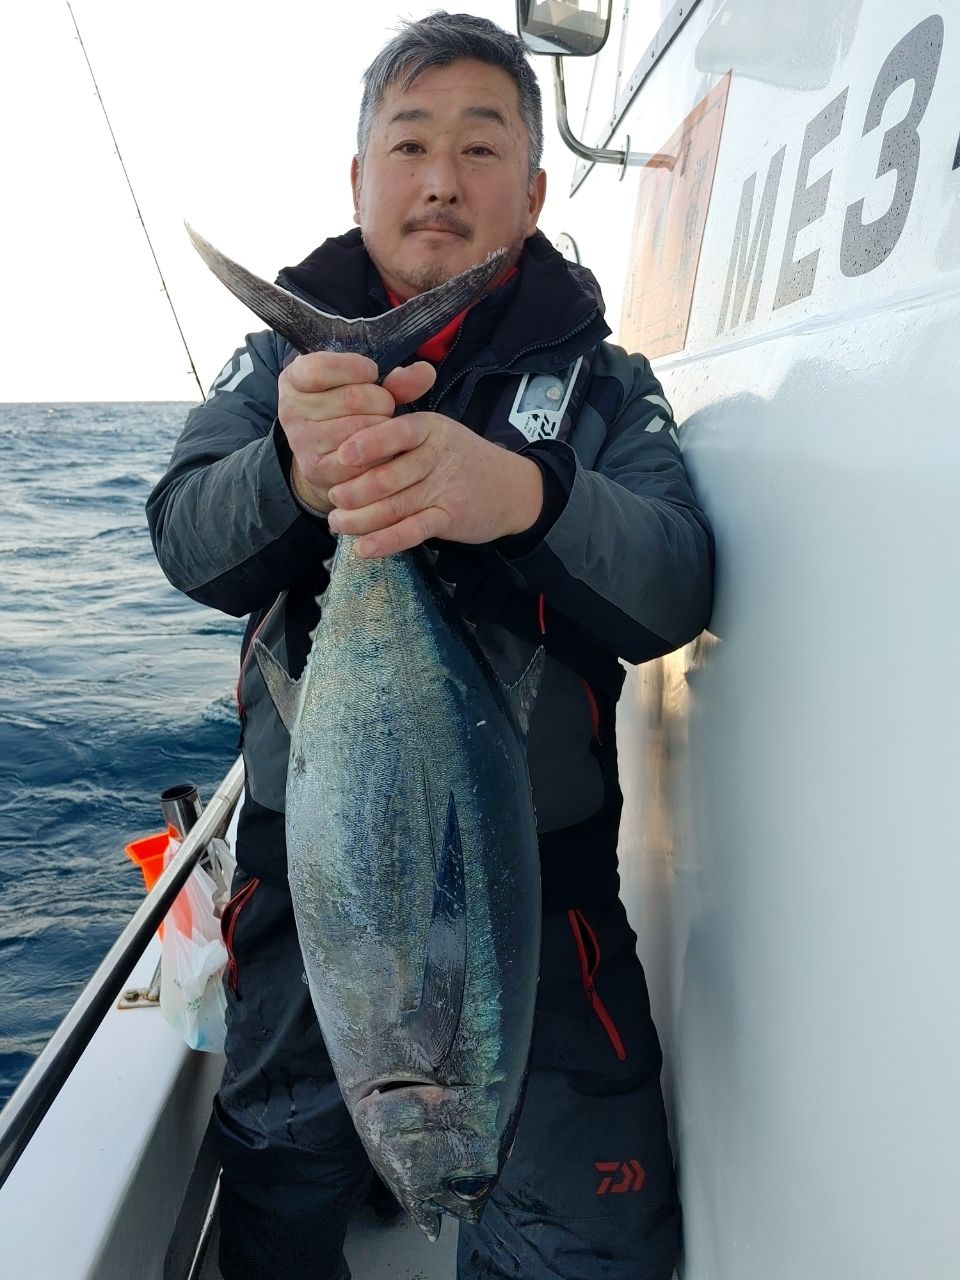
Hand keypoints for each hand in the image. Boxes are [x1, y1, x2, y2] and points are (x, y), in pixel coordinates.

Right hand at [278, 353, 435, 514]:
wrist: (329, 452)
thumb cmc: (348, 408)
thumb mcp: (365, 384)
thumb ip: (396, 379)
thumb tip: (425, 373)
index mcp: (295, 378)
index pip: (321, 368)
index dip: (356, 367)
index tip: (372, 371)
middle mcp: (290, 409)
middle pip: (353, 398)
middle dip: (381, 401)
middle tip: (383, 406)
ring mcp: (301, 442)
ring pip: (361, 430)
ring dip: (383, 428)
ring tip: (379, 426)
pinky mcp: (317, 470)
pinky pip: (363, 460)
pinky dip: (380, 454)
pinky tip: (380, 449)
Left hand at [326, 412, 543, 557]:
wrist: (513, 488)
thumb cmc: (462, 459)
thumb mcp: (436, 433)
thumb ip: (397, 435)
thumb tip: (346, 449)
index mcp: (429, 428)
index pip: (394, 432)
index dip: (365, 445)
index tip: (340, 457)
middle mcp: (436, 456)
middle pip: (386, 475)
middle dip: (353, 491)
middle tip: (332, 499)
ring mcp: (444, 488)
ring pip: (394, 506)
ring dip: (360, 519)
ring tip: (338, 523)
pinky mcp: (450, 518)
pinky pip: (412, 531)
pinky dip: (386, 541)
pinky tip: (364, 548)